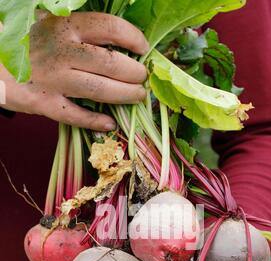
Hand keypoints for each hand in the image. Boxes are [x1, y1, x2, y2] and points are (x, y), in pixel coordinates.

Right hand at [0, 12, 148, 129]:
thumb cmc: (25, 43)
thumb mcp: (49, 23)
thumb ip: (77, 30)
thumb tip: (114, 40)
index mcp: (65, 27)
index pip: (108, 27)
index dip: (132, 38)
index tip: (143, 48)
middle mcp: (62, 52)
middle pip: (111, 63)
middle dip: (134, 73)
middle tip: (142, 78)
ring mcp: (54, 80)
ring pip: (99, 90)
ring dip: (124, 95)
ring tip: (136, 96)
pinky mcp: (45, 103)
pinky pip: (76, 116)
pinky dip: (96, 121)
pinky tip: (110, 123)